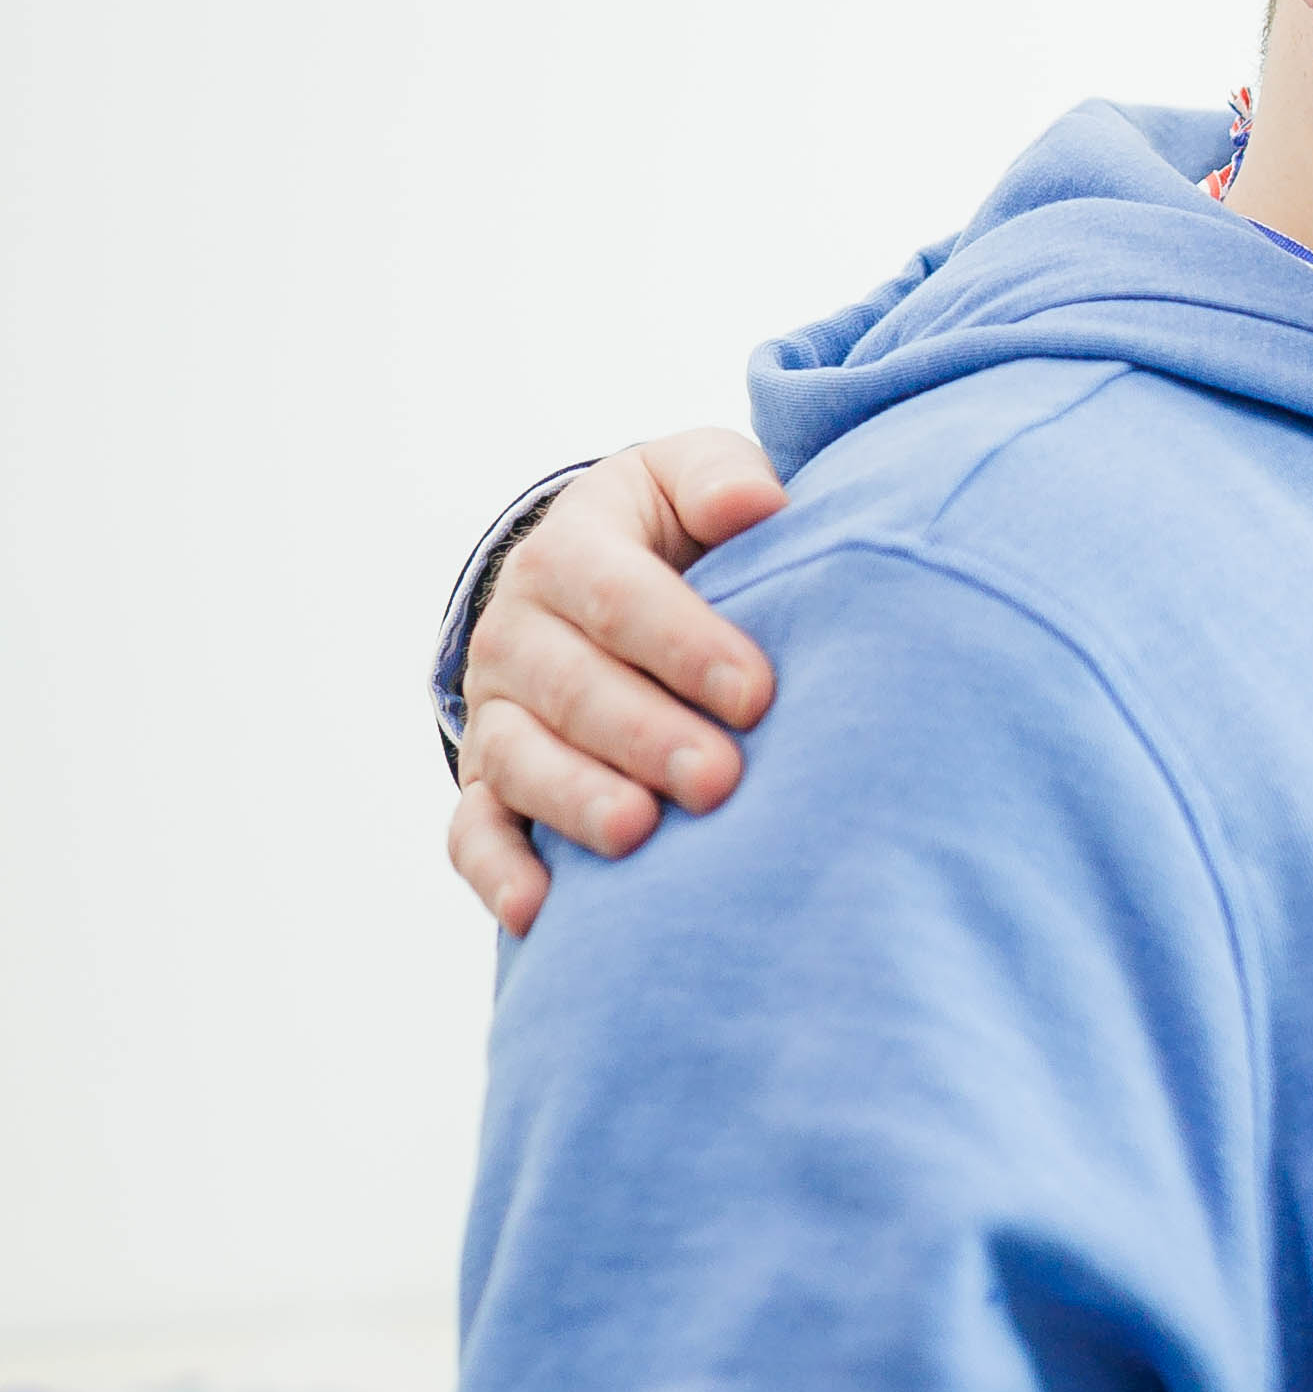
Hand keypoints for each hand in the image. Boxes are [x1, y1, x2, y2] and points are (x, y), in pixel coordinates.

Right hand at [450, 432, 785, 930]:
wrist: (605, 580)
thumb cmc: (677, 531)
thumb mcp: (690, 480)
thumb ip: (720, 479)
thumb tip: (758, 502)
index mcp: (570, 550)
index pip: (616, 594)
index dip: (683, 643)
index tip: (758, 693)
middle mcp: (518, 633)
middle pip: (572, 687)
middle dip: (645, 734)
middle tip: (719, 779)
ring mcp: (497, 713)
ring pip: (522, 761)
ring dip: (577, 800)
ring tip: (639, 834)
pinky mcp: (488, 783)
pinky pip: (474, 833)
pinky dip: (500, 873)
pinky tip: (542, 912)